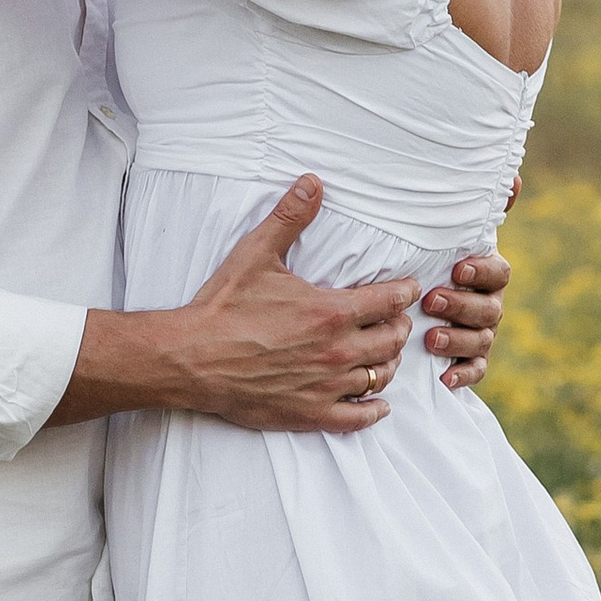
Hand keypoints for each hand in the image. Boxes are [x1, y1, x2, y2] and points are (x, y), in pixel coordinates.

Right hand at [174, 180, 420, 433]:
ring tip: (387, 354)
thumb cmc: (224, 307)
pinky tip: (378, 405)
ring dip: (390, 363)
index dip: (404, 293)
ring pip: (381, 376)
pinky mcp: (310, 413)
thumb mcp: (257, 254)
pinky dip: (373, 410)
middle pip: (391, 339)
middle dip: (399, 326)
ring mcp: (326, 385)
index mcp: (331, 311)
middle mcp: (337, 350)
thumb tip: (312, 183)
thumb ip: (289, 218)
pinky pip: (357, 417)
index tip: (409, 289)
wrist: (191, 358)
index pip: (389, 301)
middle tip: (397, 320)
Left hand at [423, 247, 509, 389]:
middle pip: (488, 309)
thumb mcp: (432, 254)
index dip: (481, 272)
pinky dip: (463, 375)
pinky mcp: (474, 359)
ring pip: (482, 339)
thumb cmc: (426, 269)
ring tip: (431, 338)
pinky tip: (446, 378)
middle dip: (459, 306)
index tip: (457, 270)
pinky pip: (476, 369)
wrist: (420, 298)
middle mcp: (490, 305)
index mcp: (488, 277)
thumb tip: (422, 223)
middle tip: (431, 302)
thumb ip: (433, 246)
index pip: (498, 273)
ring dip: (457, 339)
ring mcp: (484, 333)